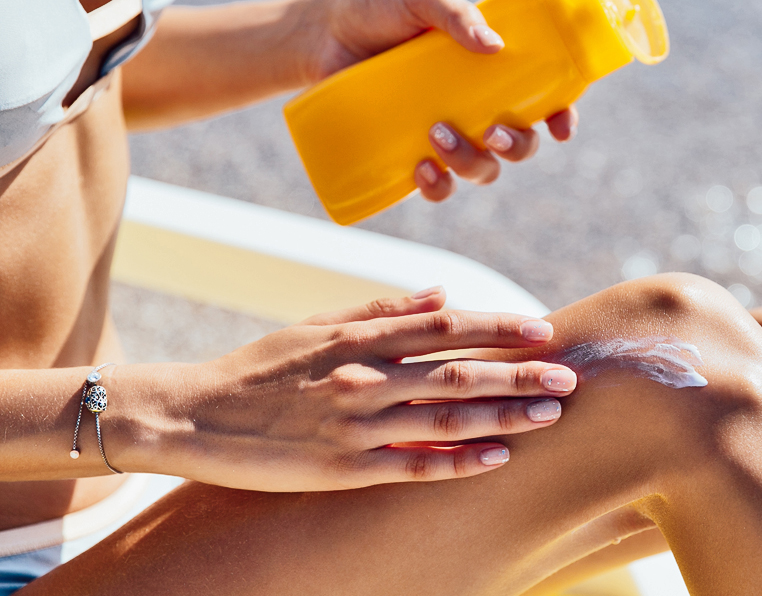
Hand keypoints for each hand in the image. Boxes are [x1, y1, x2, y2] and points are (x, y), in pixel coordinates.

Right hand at [146, 288, 575, 491]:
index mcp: (357, 337)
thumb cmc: (258, 367)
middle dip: (518, 373)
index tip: (541, 327)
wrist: (191, 416)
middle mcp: (363, 377)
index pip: (444, 326)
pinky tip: (497, 460)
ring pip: (444, 418)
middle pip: (457, 372)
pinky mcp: (341, 468)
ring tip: (551, 414)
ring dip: (503, 416)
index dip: (497, 326)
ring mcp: (354, 424)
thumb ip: (381, 309)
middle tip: (569, 375)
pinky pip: (411, 466)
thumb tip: (442, 292)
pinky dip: (457, 463)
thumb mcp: (315, 324)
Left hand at [301, 0, 578, 201]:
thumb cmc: (378, 8)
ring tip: (436, 136)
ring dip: (471, 163)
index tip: (561, 124)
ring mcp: (445, 132)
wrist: (323, 33)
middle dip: (516, 146)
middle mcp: (475, 105)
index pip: (543, 97)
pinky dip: (436, 186)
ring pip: (481, 169)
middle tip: (491, 130)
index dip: (562, 114)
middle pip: (519, 143)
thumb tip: (495, 46)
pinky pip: (436, 185)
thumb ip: (455, 12)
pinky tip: (421, 169)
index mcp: (491, 69)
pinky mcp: (409, 152)